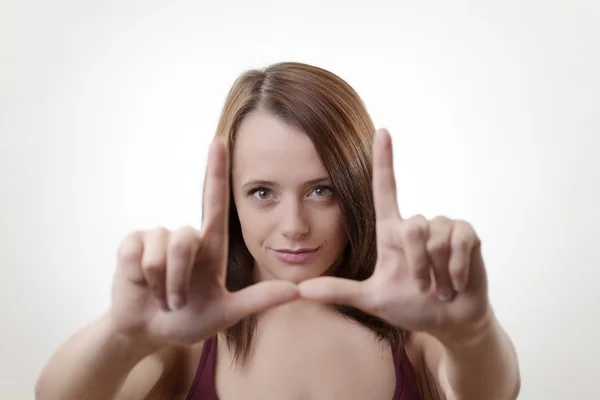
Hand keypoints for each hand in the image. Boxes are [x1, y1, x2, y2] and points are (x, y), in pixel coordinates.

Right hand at [110, 138, 298, 347]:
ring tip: (162, 296)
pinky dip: (140, 279)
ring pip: (159, 253)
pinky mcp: (131, 244)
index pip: (216, 202)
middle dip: (179, 282)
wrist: (148, 332)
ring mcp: (157, 237)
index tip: (219, 141)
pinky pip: (136, 256)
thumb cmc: (189, 320)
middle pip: (184, 241)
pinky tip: (140, 284)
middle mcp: (185, 236)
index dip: (217, 172)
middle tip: (178, 304)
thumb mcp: (225, 313)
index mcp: (210, 247)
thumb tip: (297, 290)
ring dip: (161, 285)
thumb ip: (259, 301)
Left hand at [298, 129, 489, 336]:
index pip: (385, 189)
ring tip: (440, 286)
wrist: (448, 320)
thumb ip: (339, 291)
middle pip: (412, 226)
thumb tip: (301, 290)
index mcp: (391, 232)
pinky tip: (456, 283)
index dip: (383, 160)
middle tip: (422, 287)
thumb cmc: (410, 306)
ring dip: (436, 271)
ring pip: (434, 236)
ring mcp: (443, 226)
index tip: (381, 131)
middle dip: (417, 264)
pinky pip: (459, 241)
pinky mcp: (467, 234)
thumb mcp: (372, 299)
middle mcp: (417, 223)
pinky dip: (456, 269)